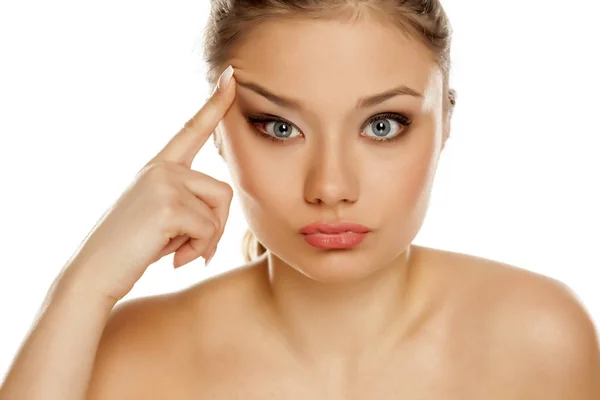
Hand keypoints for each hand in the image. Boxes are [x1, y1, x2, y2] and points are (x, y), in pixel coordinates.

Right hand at [61, 66, 235, 302]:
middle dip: (216, 226)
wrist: (95, 273)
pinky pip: (209, 228)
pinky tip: (174, 260)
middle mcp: (162, 168)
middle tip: (193, 248)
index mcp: (159, 167)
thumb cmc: (131, 249)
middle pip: (223, 190)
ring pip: (219, 210)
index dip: (215, 105)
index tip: (231, 77)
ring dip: (206, 240)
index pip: (191, 130)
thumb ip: (189, 202)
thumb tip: (222, 211)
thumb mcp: (162, 217)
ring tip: (180, 253)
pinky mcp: (167, 204)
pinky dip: (199, 250)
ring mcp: (163, 182)